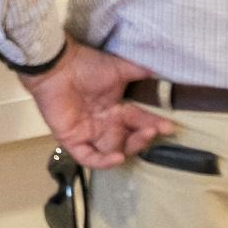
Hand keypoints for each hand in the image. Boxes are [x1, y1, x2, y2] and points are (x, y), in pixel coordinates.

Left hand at [23, 39, 169, 169]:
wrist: (58, 65)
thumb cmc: (86, 65)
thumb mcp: (119, 68)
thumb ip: (140, 72)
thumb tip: (163, 71)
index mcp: (115, 109)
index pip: (138, 122)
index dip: (153, 124)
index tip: (169, 126)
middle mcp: (104, 124)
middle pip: (127, 140)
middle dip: (143, 137)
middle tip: (153, 130)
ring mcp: (88, 133)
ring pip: (112, 150)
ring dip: (129, 147)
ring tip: (142, 136)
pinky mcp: (72, 139)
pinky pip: (88, 158)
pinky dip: (103, 162)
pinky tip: (118, 156)